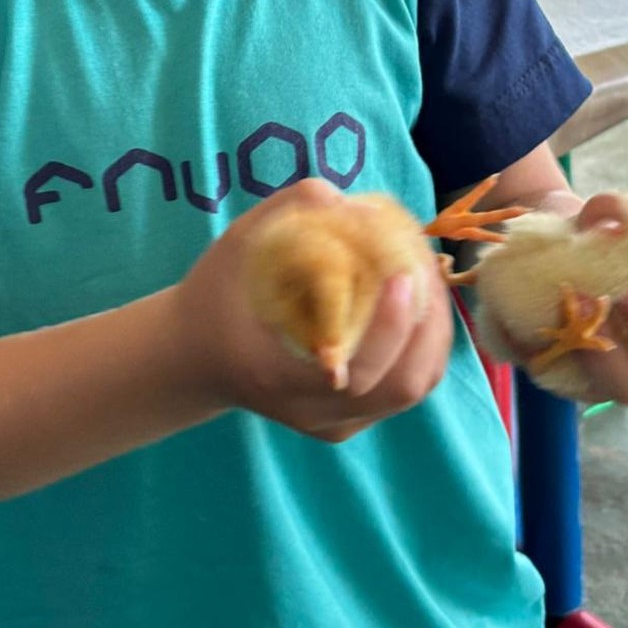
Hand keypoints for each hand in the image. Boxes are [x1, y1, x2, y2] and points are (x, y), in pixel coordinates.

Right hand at [175, 179, 453, 441]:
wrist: (195, 354)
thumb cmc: (216, 295)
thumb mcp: (239, 244)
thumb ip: (290, 213)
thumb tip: (353, 204)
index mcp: (278, 377)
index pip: (355, 373)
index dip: (390, 328)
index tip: (401, 274)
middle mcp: (313, 413)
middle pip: (400, 385)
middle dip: (426, 320)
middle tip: (422, 262)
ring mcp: (336, 424)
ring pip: (414, 386)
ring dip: (432, 327)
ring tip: (425, 274)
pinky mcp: (352, 420)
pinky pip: (406, 384)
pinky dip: (424, 340)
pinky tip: (417, 298)